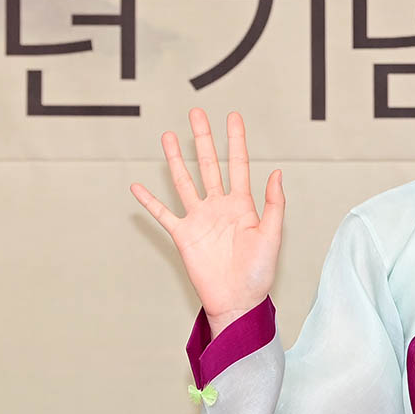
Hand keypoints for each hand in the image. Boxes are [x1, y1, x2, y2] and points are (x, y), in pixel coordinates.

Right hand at [129, 108, 284, 326]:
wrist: (238, 300)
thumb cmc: (260, 272)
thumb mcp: (272, 235)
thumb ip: (274, 203)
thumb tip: (277, 172)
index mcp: (243, 204)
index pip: (238, 164)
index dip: (235, 140)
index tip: (233, 116)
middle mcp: (219, 206)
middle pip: (209, 165)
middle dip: (203, 139)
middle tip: (196, 113)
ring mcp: (200, 219)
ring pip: (184, 181)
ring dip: (175, 159)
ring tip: (167, 135)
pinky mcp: (184, 235)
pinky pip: (163, 214)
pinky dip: (149, 201)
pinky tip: (137, 186)